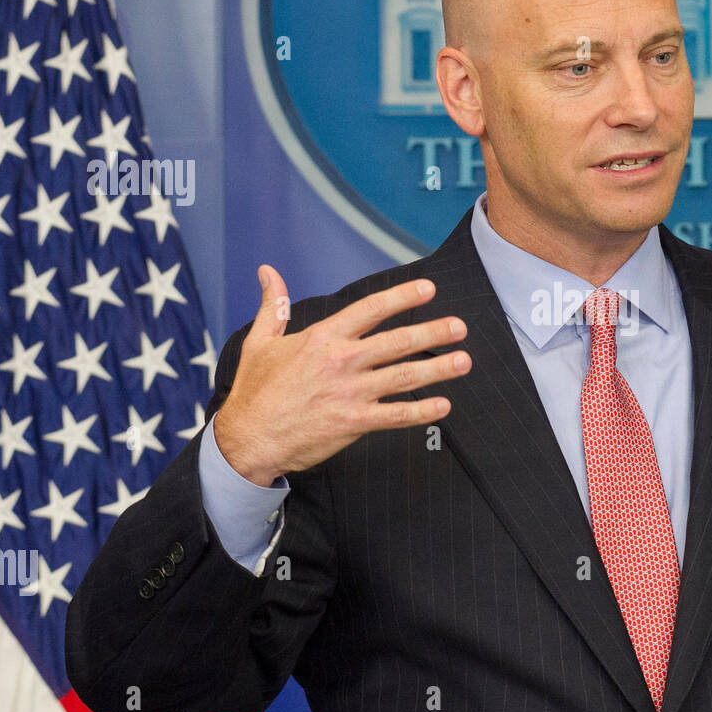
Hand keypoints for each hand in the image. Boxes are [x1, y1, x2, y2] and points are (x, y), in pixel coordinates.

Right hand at [213, 265, 471, 484]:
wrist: (247, 440)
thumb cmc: (255, 392)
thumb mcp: (260, 342)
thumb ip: (273, 306)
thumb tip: (268, 272)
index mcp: (322, 338)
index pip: (370, 310)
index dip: (402, 297)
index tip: (428, 289)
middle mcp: (341, 362)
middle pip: (397, 342)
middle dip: (433, 332)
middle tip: (460, 326)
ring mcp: (350, 393)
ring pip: (403, 377)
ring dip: (437, 368)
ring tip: (463, 360)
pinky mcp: (353, 422)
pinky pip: (395, 416)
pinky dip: (421, 411)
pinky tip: (443, 405)